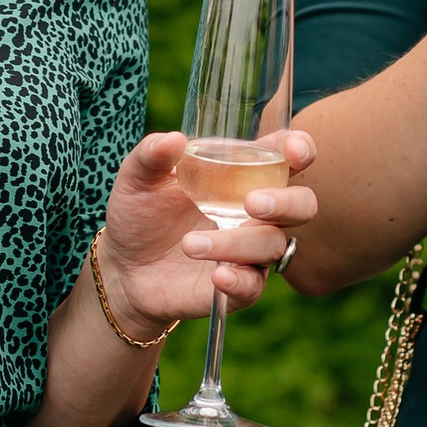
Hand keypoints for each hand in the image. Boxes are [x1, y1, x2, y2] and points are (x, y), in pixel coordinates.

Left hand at [95, 130, 319, 323]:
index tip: (294, 150)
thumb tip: (173, 140)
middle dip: (286, 202)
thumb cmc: (141, 214)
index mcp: (241, 175)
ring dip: (236, 243)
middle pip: (302, 204)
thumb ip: (152, 155)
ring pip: (272, 244)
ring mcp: (250, 251)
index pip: (285, 158)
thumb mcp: (137, 179)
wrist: (124, 267)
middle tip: (251, 202)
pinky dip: (240, 280)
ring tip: (189, 244)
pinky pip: (254, 286)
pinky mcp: (239, 286)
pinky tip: (217, 275)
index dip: (299, 150)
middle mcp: (256, 212)